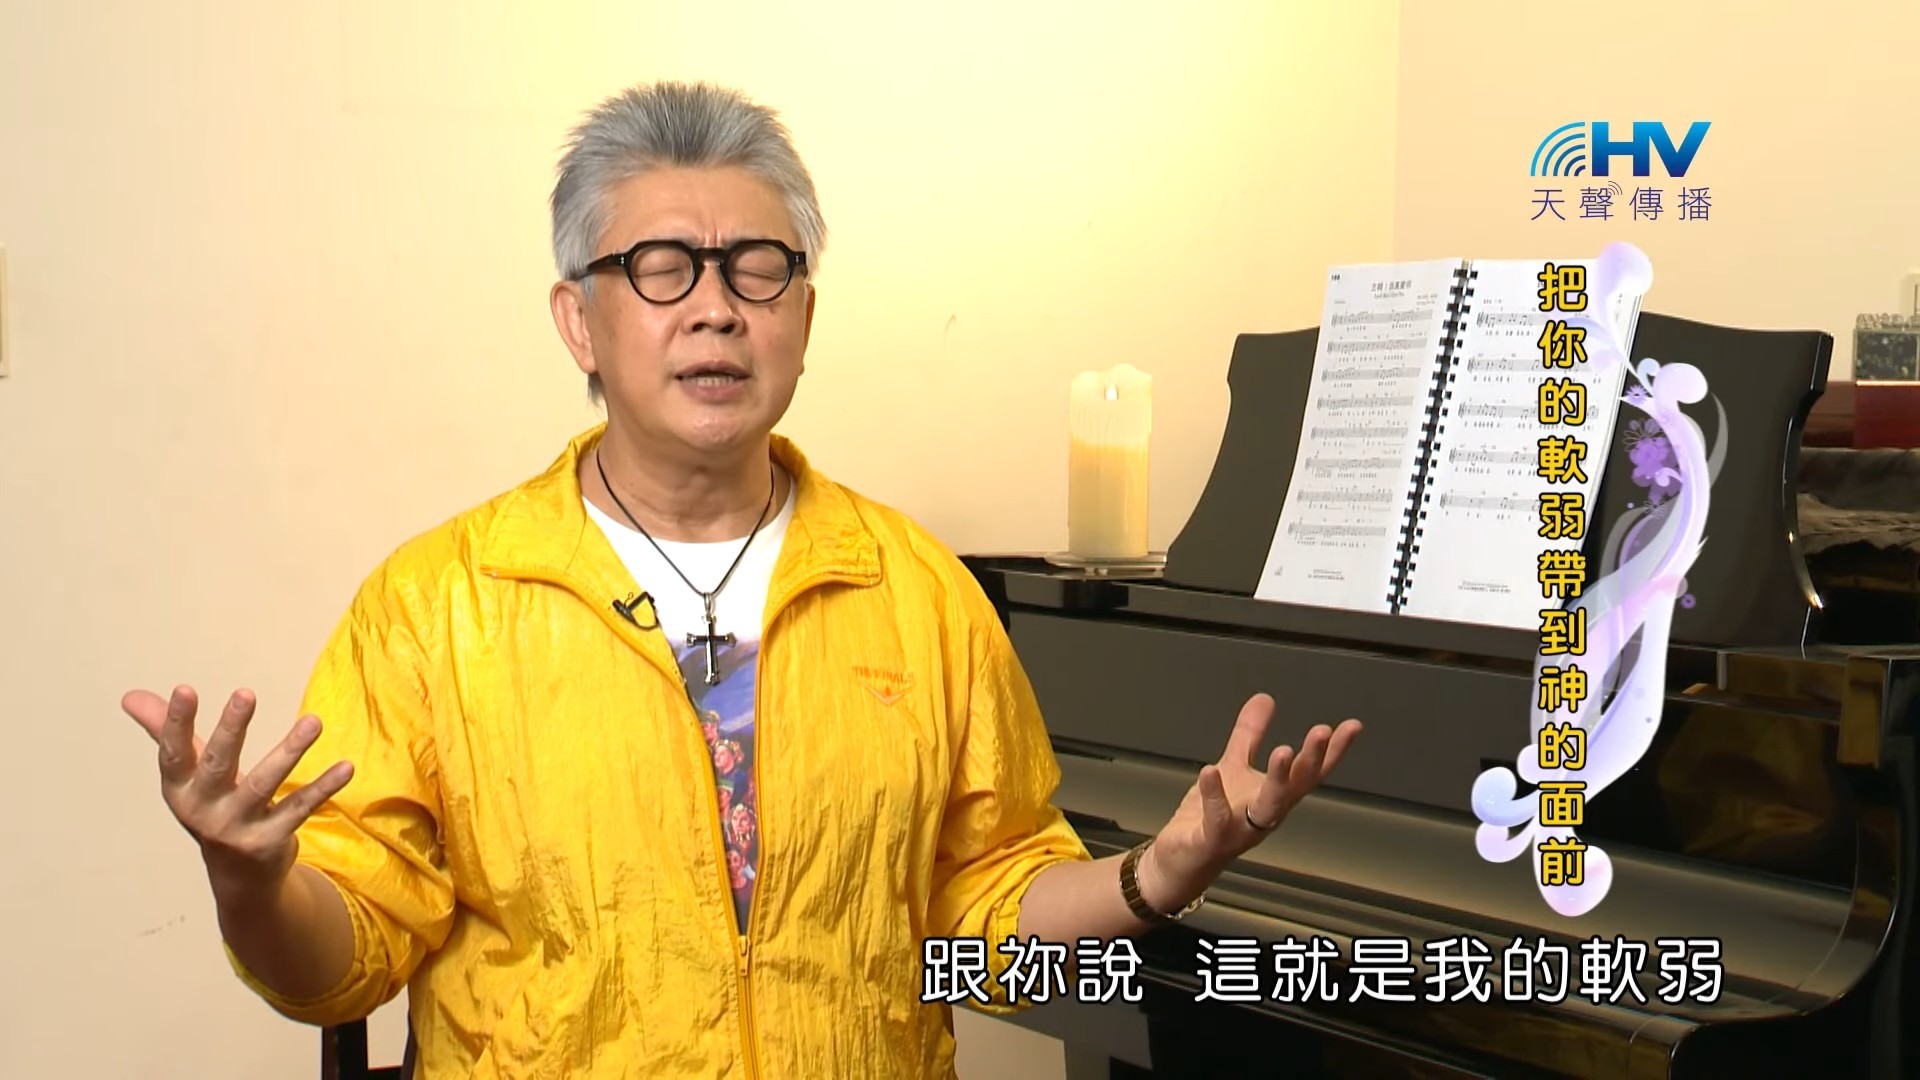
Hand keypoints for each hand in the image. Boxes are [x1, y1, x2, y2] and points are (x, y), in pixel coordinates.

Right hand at [122, 686, 353, 898]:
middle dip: (232, 729)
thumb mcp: (187, 776)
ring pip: (265, 784)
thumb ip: (165, 734)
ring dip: (290, 751)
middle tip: (245, 693)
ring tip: (314, 721)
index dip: (174, 723)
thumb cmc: (212, 808)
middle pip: (218, 764)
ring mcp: (238, 827)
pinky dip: (323, 787)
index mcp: (181, 790)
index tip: (184, 689)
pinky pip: (300, 808)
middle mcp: (205, 810)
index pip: (174, 753)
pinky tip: (345, 766)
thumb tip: (131, 696)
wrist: (238, 877)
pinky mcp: (271, 840)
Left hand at [1138, 694, 1360, 912]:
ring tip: (1284, 751)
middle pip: (1296, 786)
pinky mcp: (1213, 839)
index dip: (1332, 751)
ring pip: (1268, 806)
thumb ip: (1250, 735)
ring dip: (1278, 779)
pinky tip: (1210, 771)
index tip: (1352, 727)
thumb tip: (1265, 699)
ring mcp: (1242, 829)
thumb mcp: (1234, 768)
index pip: (1309, 771)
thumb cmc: (1212, 817)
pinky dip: (1214, 795)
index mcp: (1274, 795)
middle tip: (1322, 731)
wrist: (1183, 859)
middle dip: (1311, 759)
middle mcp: (1265, 814)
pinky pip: (1217, 818)